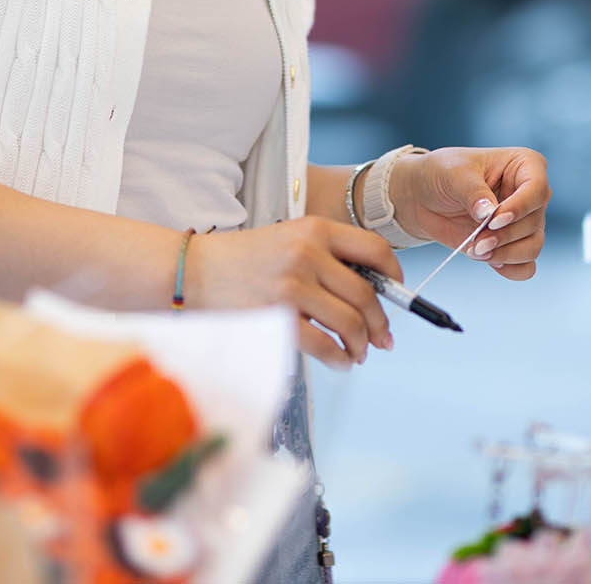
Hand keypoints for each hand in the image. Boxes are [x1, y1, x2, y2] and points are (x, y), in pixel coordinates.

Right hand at [184, 217, 401, 369]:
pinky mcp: (278, 316)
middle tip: (383, 339)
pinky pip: (325, 345)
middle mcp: (308, 253)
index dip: (396, 276)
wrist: (193, 271)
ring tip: (359, 353)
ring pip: (351, 323)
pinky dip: (340, 359)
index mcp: (314, 229)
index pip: (375, 250)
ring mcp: (293, 285)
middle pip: (368, 294)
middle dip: (381, 323)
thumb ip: (326, 256)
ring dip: (362, 344)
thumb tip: (371, 290)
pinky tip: (341, 362)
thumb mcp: (288, 239)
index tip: (398, 293)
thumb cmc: (242, 259)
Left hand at [390, 147, 549, 279]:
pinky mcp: (512, 244)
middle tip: (477, 242)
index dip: (519, 208)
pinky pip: (526, 266)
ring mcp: (523, 221)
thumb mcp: (454, 174)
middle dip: (504, 237)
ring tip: (476, 250)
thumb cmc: (442, 174)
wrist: (423, 196)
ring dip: (505, 255)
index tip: (493, 221)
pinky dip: (510, 269)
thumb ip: (473, 192)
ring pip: (533, 246)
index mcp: (524, 164)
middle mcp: (530, 194)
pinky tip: (489, 260)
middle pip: (533, 222)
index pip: (537, 188)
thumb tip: (488, 213)